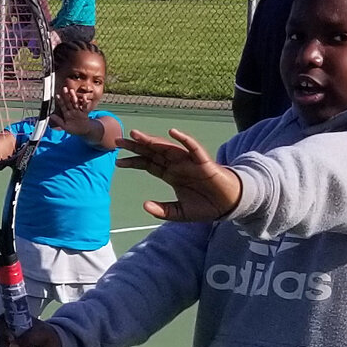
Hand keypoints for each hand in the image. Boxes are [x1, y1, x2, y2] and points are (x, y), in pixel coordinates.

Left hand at [122, 128, 242, 222]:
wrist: (229, 205)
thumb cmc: (205, 206)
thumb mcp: (180, 213)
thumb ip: (163, 210)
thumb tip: (145, 206)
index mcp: (171, 175)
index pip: (148, 164)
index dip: (134, 161)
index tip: (118, 160)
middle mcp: (178, 165)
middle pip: (153, 153)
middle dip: (136, 146)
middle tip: (118, 140)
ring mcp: (190, 162)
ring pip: (168, 148)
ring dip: (153, 141)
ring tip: (137, 135)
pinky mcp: (204, 163)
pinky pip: (194, 149)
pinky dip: (184, 140)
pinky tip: (173, 133)